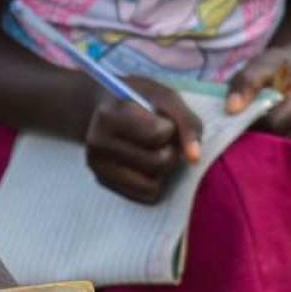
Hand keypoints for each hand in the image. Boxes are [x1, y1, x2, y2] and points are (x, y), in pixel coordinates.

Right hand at [83, 77, 200, 203]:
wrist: (103, 106)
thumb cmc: (138, 100)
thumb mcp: (165, 97)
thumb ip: (186, 122)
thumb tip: (193, 158)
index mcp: (108, 115)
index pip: (157, 135)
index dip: (170, 127)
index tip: (160, 118)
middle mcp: (97, 142)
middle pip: (159, 161)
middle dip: (170, 150)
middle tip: (161, 137)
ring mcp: (97, 165)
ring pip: (153, 182)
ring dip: (164, 168)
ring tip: (153, 149)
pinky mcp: (103, 182)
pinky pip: (146, 194)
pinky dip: (155, 181)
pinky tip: (145, 163)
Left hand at [227, 49, 290, 145]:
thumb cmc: (276, 67)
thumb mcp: (259, 66)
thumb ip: (245, 84)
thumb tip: (232, 109)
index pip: (274, 124)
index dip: (251, 121)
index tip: (236, 115)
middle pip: (278, 141)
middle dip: (256, 134)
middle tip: (240, 121)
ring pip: (282, 151)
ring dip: (263, 141)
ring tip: (254, 123)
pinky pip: (287, 155)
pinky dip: (272, 146)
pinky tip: (263, 131)